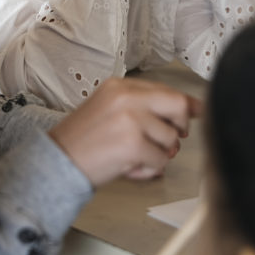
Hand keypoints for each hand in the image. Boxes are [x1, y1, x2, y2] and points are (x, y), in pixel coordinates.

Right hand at [49, 77, 200, 185]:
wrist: (57, 161)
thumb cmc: (83, 140)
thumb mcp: (110, 109)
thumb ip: (144, 106)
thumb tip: (187, 110)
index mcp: (120, 86)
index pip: (165, 90)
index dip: (186, 105)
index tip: (197, 112)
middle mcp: (126, 97)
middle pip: (177, 106)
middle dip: (180, 127)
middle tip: (170, 141)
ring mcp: (130, 120)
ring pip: (170, 139)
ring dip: (158, 154)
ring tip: (135, 157)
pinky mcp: (132, 144)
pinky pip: (160, 160)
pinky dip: (149, 169)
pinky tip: (130, 168)